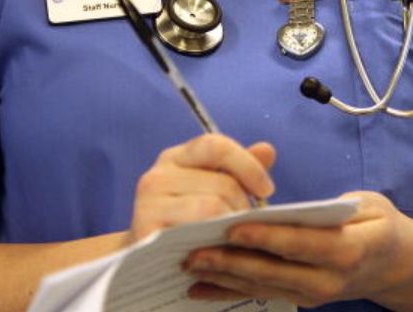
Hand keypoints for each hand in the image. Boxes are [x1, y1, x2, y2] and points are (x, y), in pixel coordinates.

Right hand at [129, 134, 275, 241]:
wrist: (145, 265)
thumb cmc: (186, 225)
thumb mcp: (211, 192)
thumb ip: (239, 171)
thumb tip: (267, 150)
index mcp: (175, 159)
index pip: (216, 146)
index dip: (248, 166)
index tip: (267, 190)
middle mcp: (157, 176)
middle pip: (223, 183)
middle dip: (243, 207)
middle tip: (245, 227)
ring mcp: (147, 204)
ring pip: (212, 207)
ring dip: (232, 227)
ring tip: (231, 240)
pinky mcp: (146, 232)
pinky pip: (196, 232)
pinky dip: (215, 243)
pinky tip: (218, 251)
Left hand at [183, 191, 412, 307]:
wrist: (396, 266)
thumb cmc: (379, 225)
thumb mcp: (369, 205)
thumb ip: (333, 207)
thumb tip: (292, 208)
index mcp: (350, 249)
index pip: (303, 243)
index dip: (268, 238)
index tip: (234, 228)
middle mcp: (330, 279)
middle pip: (275, 271)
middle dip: (232, 263)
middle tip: (196, 252)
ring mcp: (313, 294)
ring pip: (263, 286)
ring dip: (223, 278)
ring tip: (191, 266)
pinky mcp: (300, 298)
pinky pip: (260, 295)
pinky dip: (228, 292)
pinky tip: (200, 289)